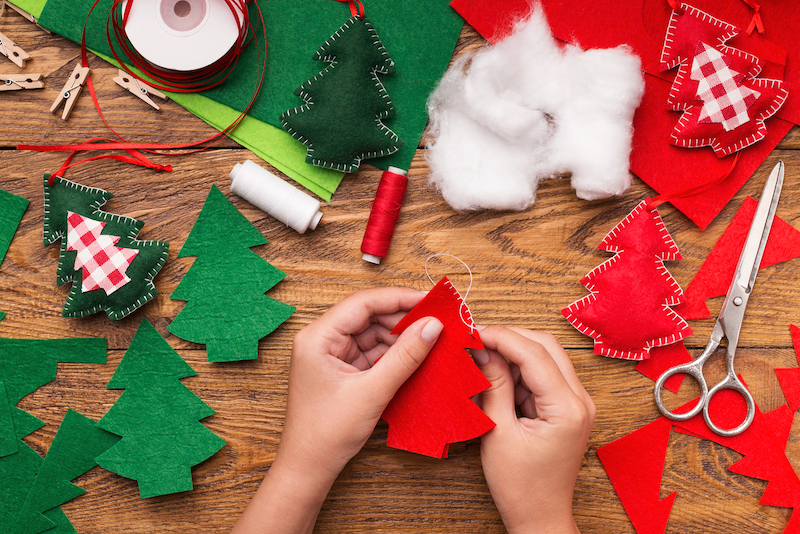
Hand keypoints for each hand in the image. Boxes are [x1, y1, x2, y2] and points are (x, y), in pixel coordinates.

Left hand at [232, 287, 442, 533]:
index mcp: (318, 337)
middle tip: (438, 321)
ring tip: (432, 340)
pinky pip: (372, 352)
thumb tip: (432, 327)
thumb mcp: (371, 392)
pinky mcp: (343, 370)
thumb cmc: (326, 433)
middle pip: (369, 316)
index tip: (430, 300)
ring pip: (373, 334)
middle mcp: (322, 340)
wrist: (309, 467)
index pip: (363, 303)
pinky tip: (416, 356)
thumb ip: (404, 357)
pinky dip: (394, 354)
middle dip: (403, 319)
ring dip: (401, 337)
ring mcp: (332, 355)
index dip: (399, 298)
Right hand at [473, 327, 594, 533]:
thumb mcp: (498, 433)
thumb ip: (494, 386)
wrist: (540, 517)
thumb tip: (484, 350)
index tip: (474, 332)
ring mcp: (578, 403)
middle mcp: (581, 400)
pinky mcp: (568, 407)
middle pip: (546, 346)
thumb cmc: (520, 486)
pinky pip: (545, 374)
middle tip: (477, 340)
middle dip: (510, 338)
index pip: (535, 353)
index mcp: (567, 408)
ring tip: (482, 359)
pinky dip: (520, 370)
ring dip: (514, 353)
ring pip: (546, 356)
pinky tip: (496, 377)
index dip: (502, 336)